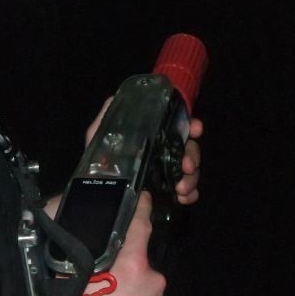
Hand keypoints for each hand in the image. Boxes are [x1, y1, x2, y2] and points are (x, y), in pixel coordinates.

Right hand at [56, 191, 169, 295]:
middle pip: (140, 269)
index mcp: (133, 267)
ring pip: (146, 295)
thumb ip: (76, 271)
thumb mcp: (71, 290)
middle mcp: (154, 282)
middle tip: (104, 288)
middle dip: (126, 275)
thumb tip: (67, 262)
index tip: (146, 197)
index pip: (140, 229)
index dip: (142, 210)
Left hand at [84, 99, 204, 206]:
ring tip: (181, 188)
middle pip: (188, 149)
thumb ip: (106, 118)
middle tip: (187, 166)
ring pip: (190, 170)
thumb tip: (115, 97)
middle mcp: (161, 154)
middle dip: (192, 155)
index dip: (190, 126)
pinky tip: (184, 198)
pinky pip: (187, 192)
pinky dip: (190, 194)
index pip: (176, 128)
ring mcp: (166, 174)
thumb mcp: (99, 136)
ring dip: (191, 178)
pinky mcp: (166, 193)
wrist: (98, 195)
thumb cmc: (98, 162)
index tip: (197, 129)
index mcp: (151, 138)